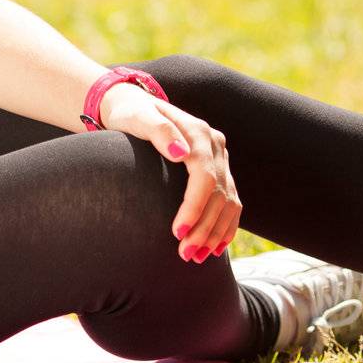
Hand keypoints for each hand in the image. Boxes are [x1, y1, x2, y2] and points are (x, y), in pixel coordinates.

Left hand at [99, 82, 241, 262]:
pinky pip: (231, 202)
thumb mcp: (137, 117)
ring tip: (195, 257)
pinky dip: (225, 226)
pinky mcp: (218, 169)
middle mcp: (214, 145)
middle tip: (184, 254)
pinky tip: (214, 248)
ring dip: (216, 233)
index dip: (195, 207)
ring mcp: (219, 158)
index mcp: (197, 132)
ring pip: (229, 201)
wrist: (134, 106)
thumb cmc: (131, 113)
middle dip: (204, 227)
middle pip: (219, 193)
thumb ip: (158, 131)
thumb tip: (180, 153)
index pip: (205, 176)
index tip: (178, 232)